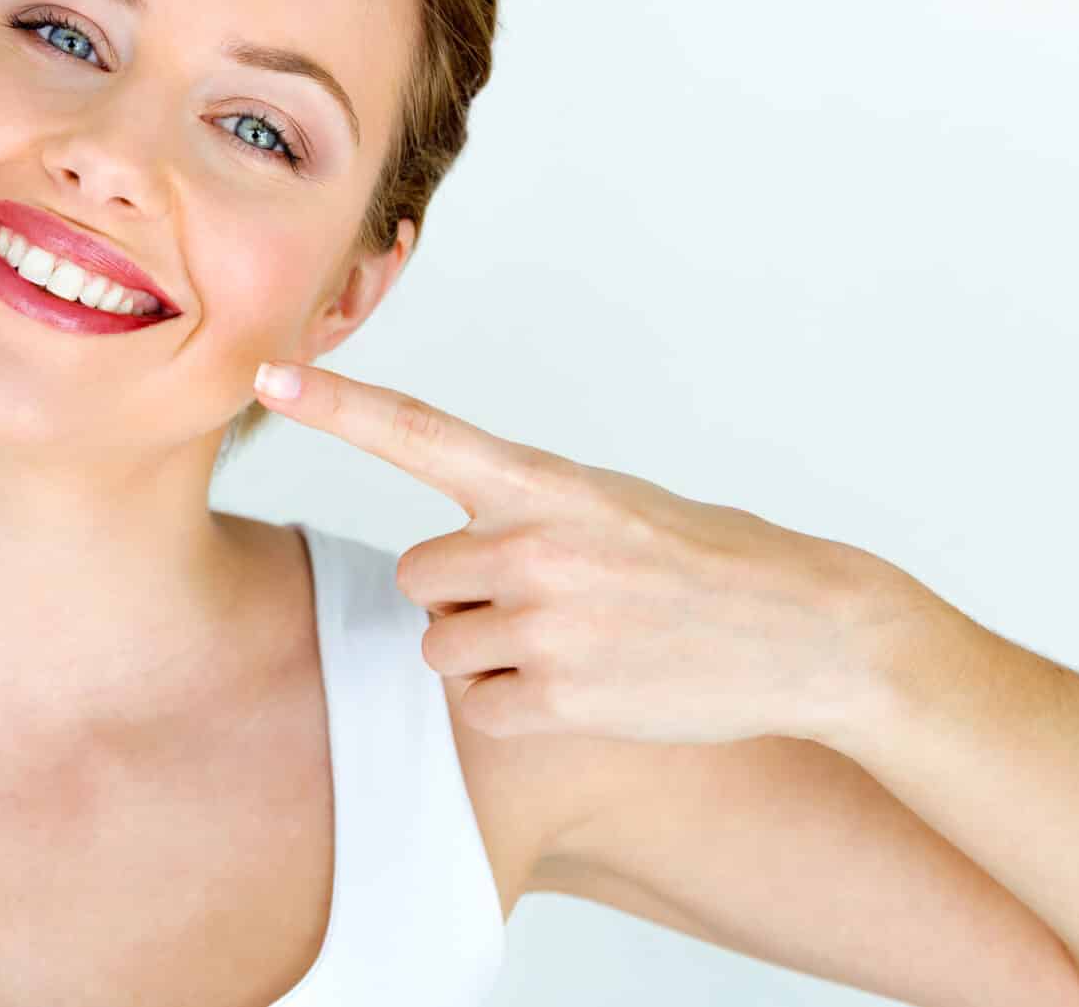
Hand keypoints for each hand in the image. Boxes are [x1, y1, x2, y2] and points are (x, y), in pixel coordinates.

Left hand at [252, 359, 933, 744]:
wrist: (808, 630)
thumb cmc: (702, 560)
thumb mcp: (609, 502)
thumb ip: (521, 510)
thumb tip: (443, 553)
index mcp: (544, 482)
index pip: (417, 432)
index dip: (337, 403)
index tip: (270, 372)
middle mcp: (535, 544)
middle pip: (417, 577)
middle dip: (460, 596)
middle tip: (542, 599)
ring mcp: (547, 622)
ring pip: (442, 646)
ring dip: (488, 652)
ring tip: (574, 640)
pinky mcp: (563, 695)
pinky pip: (478, 706)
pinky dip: (516, 704)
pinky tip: (583, 685)